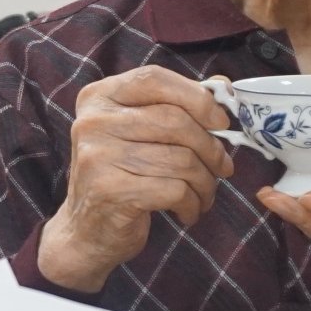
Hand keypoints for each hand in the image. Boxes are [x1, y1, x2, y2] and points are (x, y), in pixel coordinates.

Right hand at [38, 65, 235, 292]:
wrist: (86, 231)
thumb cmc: (122, 176)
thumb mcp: (140, 133)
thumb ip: (176, 105)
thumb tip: (224, 87)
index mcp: (98, 97)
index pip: (154, 79)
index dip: (197, 97)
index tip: (221, 122)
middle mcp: (93, 122)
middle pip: (174, 120)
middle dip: (212, 147)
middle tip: (224, 167)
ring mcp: (98, 155)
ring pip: (181, 159)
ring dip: (205, 182)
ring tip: (204, 194)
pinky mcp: (110, 189)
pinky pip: (175, 189)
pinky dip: (192, 204)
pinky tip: (187, 211)